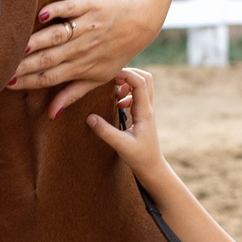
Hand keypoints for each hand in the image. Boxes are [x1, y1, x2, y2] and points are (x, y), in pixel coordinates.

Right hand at [11, 0, 163, 117]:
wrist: (138, 19)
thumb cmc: (115, 50)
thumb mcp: (99, 77)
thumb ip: (73, 94)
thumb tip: (51, 114)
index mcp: (82, 67)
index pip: (50, 77)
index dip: (29, 81)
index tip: (6, 83)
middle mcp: (82, 49)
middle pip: (50, 59)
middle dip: (26, 65)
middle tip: (2, 68)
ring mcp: (86, 26)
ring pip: (58, 36)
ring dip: (39, 41)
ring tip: (19, 47)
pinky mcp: (90, 4)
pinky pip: (72, 8)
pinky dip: (58, 11)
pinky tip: (43, 15)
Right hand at [83, 67, 164, 181]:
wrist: (152, 167)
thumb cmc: (140, 157)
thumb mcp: (121, 145)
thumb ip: (105, 131)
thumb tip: (89, 117)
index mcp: (144, 111)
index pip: (140, 82)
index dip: (125, 74)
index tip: (109, 77)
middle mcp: (148, 108)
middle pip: (145, 78)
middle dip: (128, 73)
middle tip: (111, 80)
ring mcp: (147, 110)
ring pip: (143, 85)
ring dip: (128, 83)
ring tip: (114, 93)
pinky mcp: (143, 115)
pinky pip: (139, 95)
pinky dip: (128, 93)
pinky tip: (118, 105)